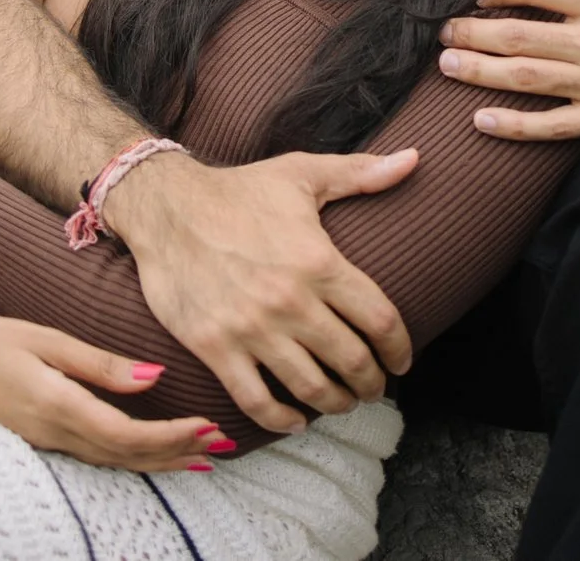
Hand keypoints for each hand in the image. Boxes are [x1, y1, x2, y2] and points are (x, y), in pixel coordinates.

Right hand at [0, 304, 227, 472]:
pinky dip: (132, 458)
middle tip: (224, 444)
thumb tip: (156, 377)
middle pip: (128, 456)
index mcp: (58, 406)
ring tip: (203, 457)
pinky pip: (97, 457)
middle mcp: (54, 433)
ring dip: (160, 460)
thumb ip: (99, 363)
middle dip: (179, 452)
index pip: (128, 434)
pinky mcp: (42, 440)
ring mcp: (46, 442)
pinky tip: (151, 454)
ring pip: (114, 462)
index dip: (173, 436)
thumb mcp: (43, 339)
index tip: (210, 425)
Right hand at [106, 149, 418, 434]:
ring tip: (341, 403)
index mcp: (319, 261)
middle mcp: (290, 300)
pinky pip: (255, 400)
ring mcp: (252, 328)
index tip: (402, 362)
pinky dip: (281, 419)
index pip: (380, 320)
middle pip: (352, 361)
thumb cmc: (238, 190)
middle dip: (371, 383)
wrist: (165, 206)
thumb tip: (414, 158)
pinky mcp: (215, 347)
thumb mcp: (302, 173)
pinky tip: (295, 420)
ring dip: (335, 404)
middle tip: (374, 388)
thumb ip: (361, 173)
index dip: (399, 350)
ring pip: (310, 387)